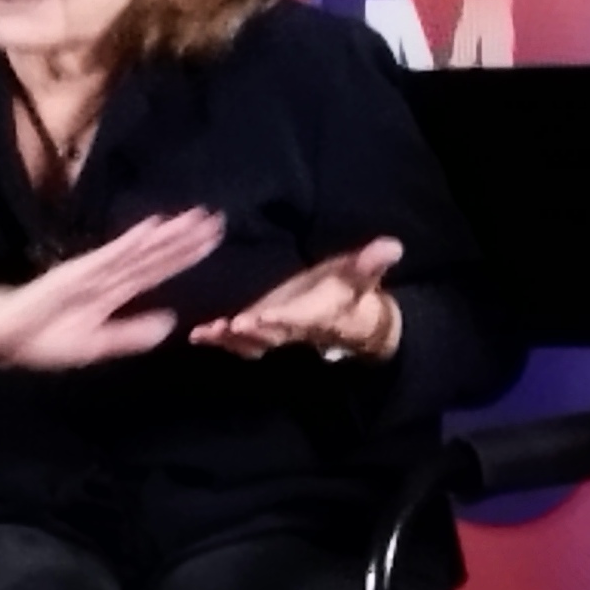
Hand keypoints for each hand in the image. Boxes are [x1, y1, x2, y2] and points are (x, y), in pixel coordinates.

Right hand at [0, 208, 226, 369]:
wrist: (1, 336)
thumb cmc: (42, 340)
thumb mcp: (94, 345)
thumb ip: (131, 334)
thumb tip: (171, 323)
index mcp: (112, 293)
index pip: (155, 270)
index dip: (184, 255)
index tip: (212, 238)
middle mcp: (108, 277)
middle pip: (153, 256)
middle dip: (185, 239)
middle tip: (217, 219)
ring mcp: (93, 273)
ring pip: (138, 252)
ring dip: (166, 235)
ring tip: (194, 219)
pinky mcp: (76, 275)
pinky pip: (109, 258)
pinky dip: (131, 244)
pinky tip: (152, 230)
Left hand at [189, 237, 405, 360]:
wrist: (348, 317)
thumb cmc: (351, 289)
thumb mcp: (363, 274)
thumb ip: (372, 262)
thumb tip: (393, 246)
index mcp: (315, 312)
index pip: (298, 317)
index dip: (280, 319)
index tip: (262, 317)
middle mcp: (291, 326)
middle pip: (268, 334)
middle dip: (248, 332)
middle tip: (226, 327)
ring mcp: (272, 331)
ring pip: (249, 342)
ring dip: (227, 340)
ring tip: (204, 333)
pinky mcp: (258, 328)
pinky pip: (238, 339)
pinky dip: (218, 339)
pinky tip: (196, 334)